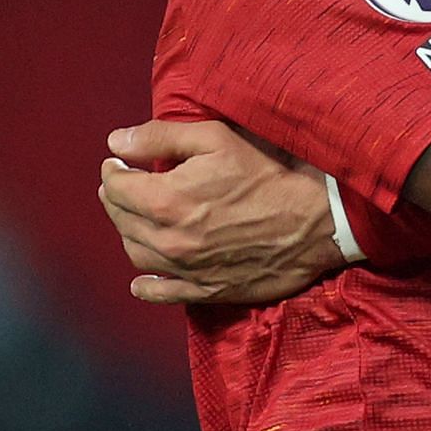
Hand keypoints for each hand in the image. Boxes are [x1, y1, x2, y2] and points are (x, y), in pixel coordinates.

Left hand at [100, 120, 345, 306]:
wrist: (316, 221)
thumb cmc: (269, 174)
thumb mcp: (217, 139)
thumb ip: (160, 137)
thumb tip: (116, 141)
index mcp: (165, 200)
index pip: (115, 186)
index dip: (113, 170)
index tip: (119, 162)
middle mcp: (167, 240)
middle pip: (120, 219)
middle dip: (116, 198)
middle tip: (125, 185)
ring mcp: (184, 269)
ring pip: (136, 254)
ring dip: (129, 233)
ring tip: (138, 218)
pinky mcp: (205, 289)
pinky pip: (161, 292)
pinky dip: (145, 286)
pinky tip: (143, 279)